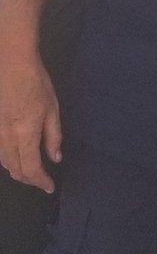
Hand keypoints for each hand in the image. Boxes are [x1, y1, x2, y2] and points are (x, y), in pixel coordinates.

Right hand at [0, 55, 62, 192]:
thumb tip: (55, 158)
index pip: (31, 167)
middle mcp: (6, 138)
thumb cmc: (37, 85)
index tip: (50, 186)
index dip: (40, 181)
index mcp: (25, 134)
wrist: (12, 67)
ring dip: (18, 172)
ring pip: (4, 163)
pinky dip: (8, 162)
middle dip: (30, 180)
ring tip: (32, 174)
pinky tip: (17, 160)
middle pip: (15, 169)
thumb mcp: (52, 110)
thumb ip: (53, 136)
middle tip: (43, 182)